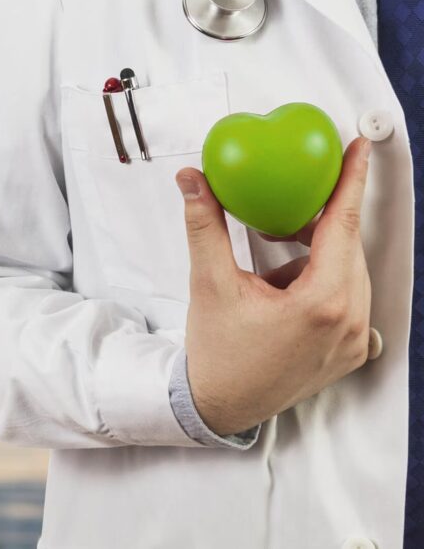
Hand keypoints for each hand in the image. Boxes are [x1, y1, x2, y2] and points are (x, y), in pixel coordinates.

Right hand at [176, 138, 374, 436]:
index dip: (351, 181)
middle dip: (319, 223)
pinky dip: (322, 284)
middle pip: (347, 248)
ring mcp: (356, 341)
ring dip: (317, 257)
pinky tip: (286, 294)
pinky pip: (348, 299)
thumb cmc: (217, 352)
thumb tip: (193, 180)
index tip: (360, 147)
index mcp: (323, 303)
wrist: (220, 406)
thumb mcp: (209, 284)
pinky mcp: (352, 352)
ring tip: (272, 270)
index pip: (342, 225)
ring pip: (348, 273)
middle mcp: (351, 323)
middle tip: (285, 210)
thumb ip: (205, 225)